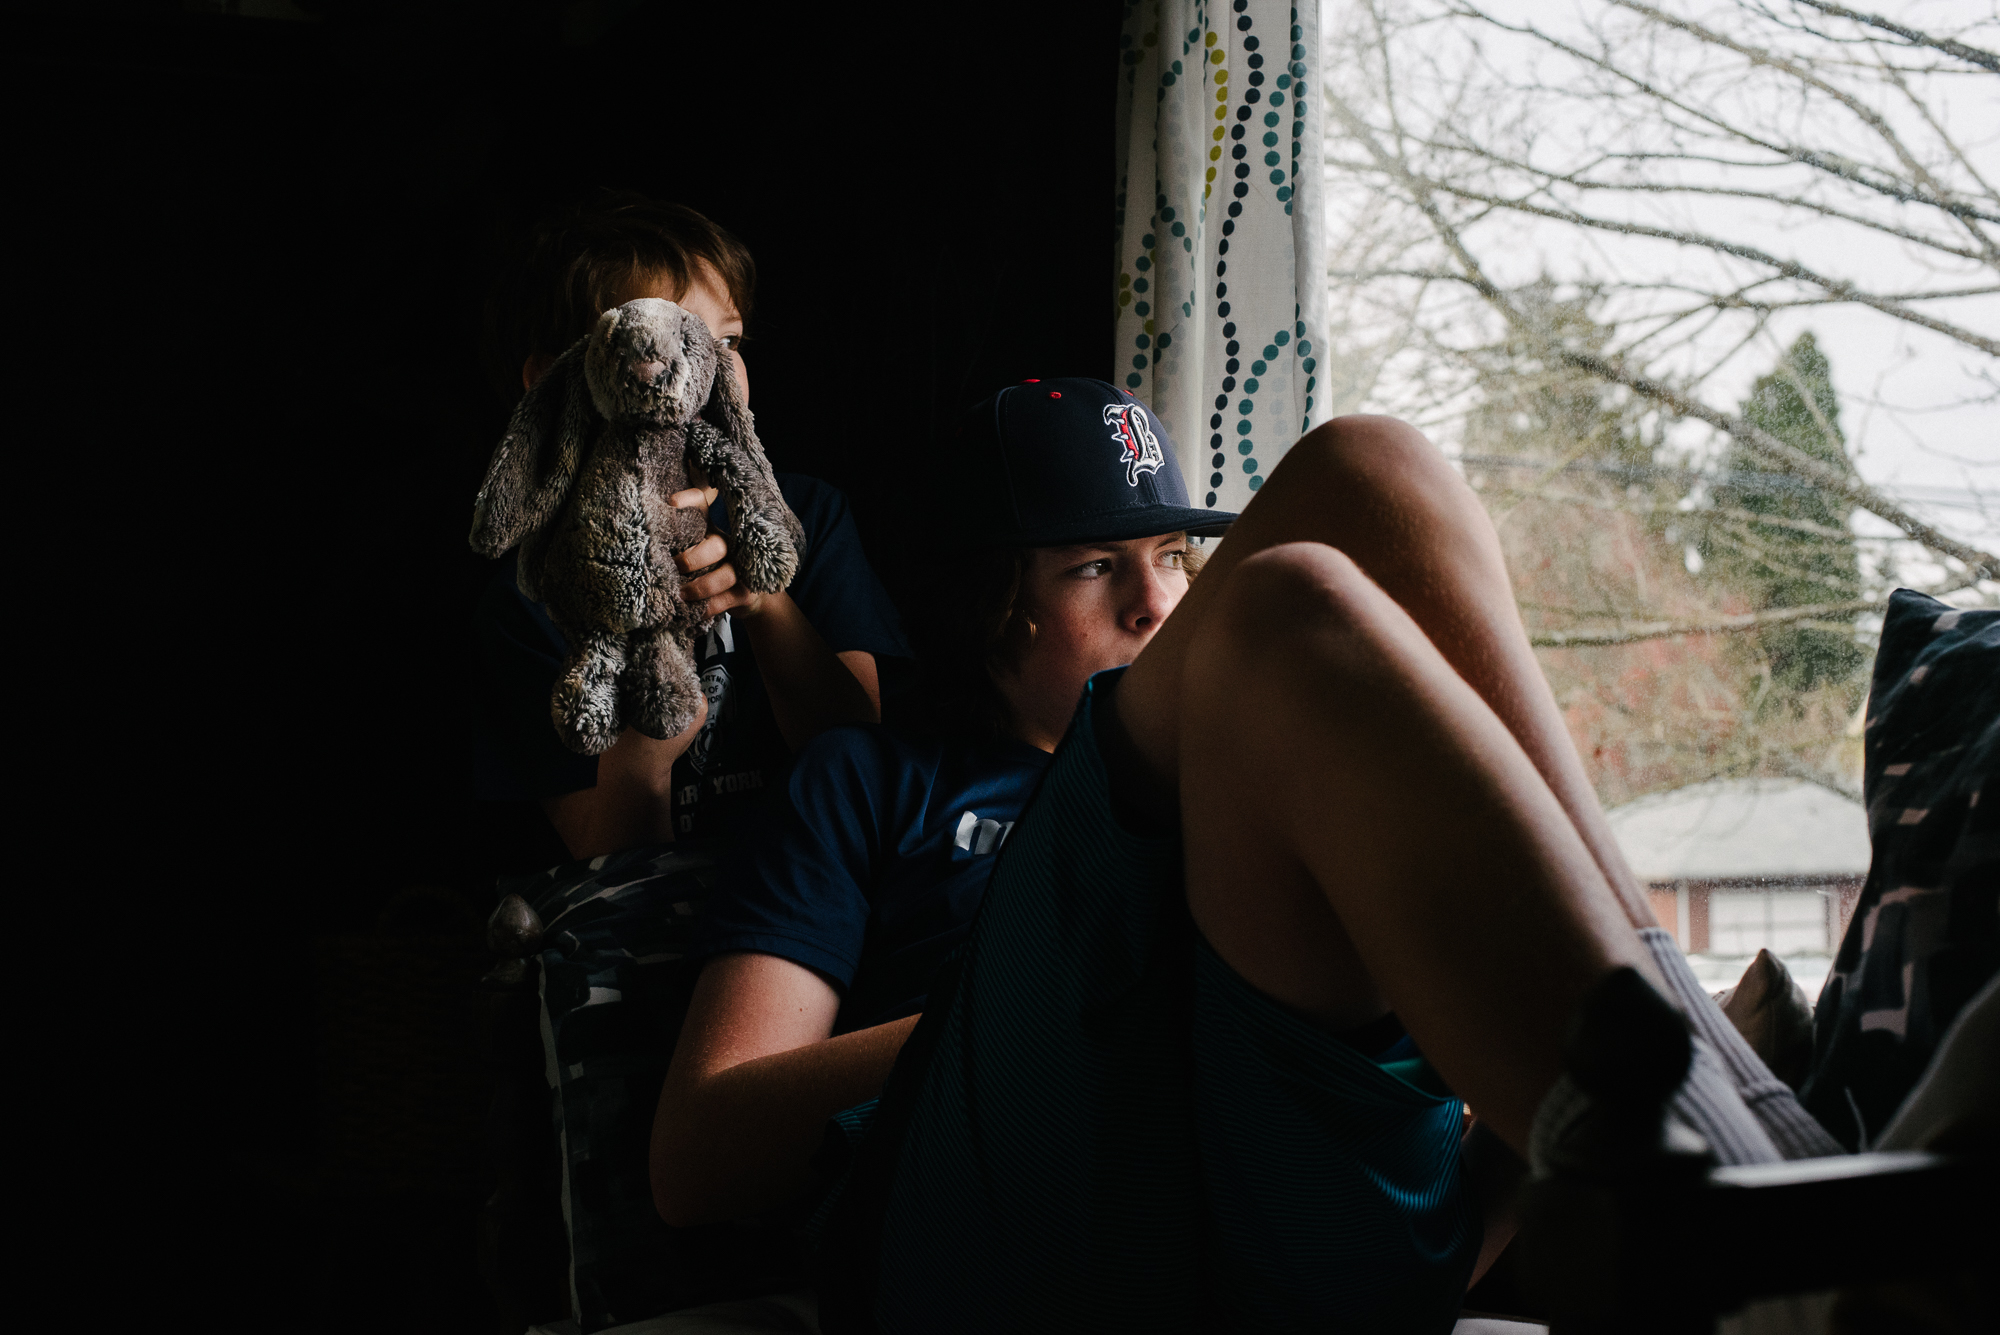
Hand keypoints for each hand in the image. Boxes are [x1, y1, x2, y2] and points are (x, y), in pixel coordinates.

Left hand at [669, 485, 770, 618]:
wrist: (742, 596)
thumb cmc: (705, 570)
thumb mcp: (691, 551)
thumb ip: (672, 544)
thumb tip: (641, 549)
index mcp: (709, 528)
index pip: (702, 502)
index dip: (688, 500)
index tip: (671, 504)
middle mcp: (727, 544)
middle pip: (716, 545)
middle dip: (692, 559)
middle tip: (674, 568)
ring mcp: (740, 569)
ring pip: (726, 575)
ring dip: (700, 586)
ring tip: (681, 595)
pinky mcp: (745, 593)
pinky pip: (727, 600)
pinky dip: (708, 607)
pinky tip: (695, 611)